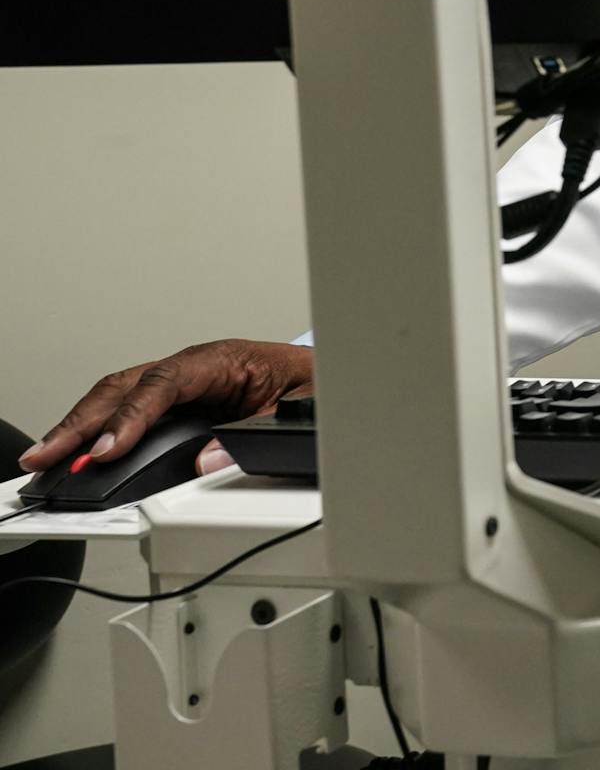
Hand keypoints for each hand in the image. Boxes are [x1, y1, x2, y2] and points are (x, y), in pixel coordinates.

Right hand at [16, 340, 315, 478]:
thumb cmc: (315, 384)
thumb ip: (255, 432)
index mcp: (224, 359)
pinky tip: (78, 452)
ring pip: (119, 396)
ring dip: (81, 426)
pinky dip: (99, 430)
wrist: (333, 374)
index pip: (165, 383)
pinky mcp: (179, 401)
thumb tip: (207, 460)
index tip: (107, 449)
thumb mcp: (298, 409)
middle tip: (48, 455)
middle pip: (127, 386)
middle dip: (83, 421)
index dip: (132, 416)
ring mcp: (183, 383)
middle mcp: (195, 367)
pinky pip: (131, 410)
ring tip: (46, 457)